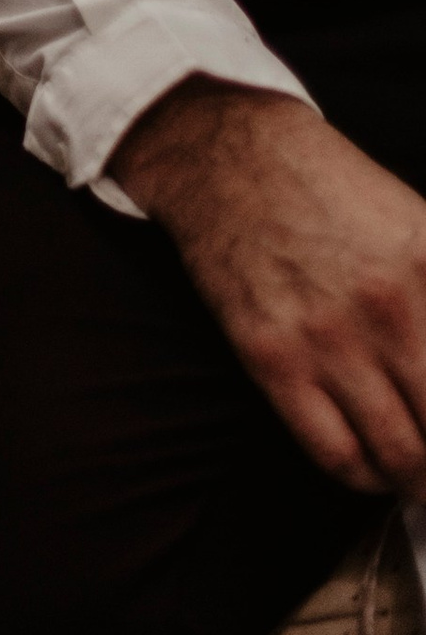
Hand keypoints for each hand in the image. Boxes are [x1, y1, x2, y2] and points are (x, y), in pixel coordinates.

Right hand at [112, 79, 425, 496]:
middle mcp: (386, 307)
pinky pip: (335, 453)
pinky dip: (366, 477)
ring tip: (420, 470)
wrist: (227, 157)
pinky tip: (373, 466)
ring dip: (419, 475)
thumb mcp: (419, 222)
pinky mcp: (272, 357)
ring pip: (401, 455)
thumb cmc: (327, 189)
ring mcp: (325, 336)